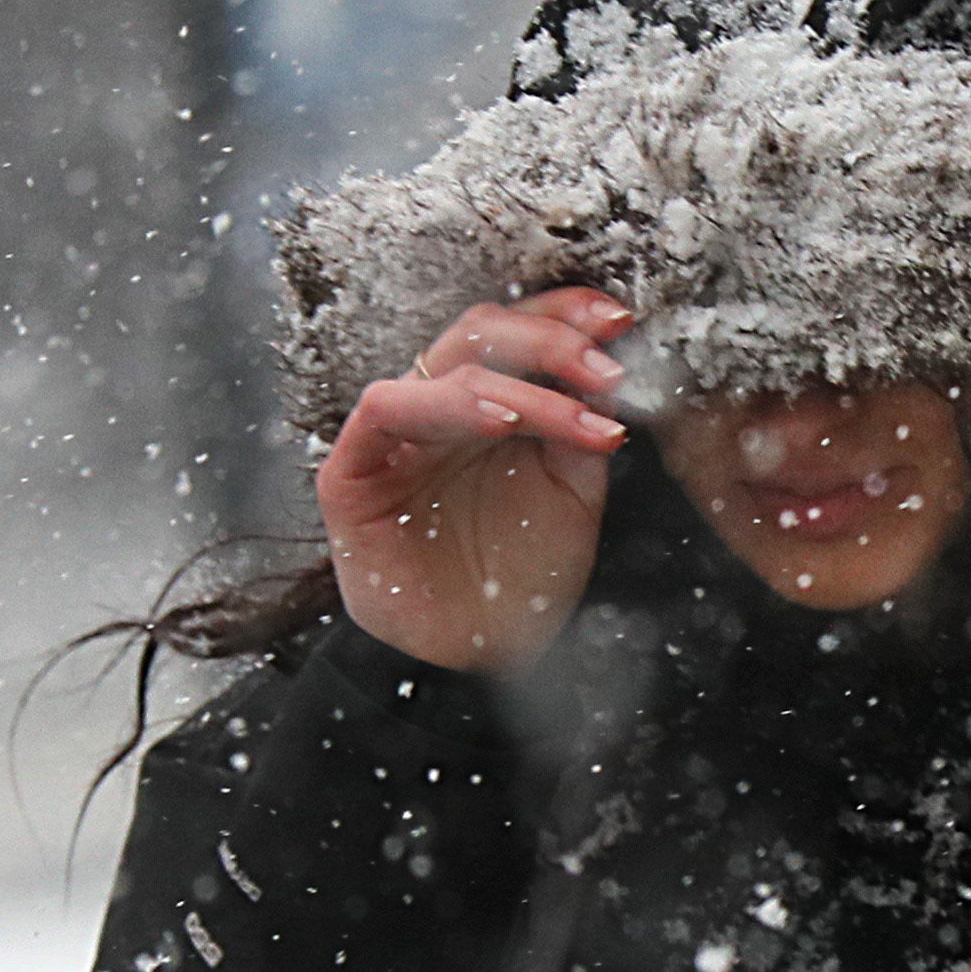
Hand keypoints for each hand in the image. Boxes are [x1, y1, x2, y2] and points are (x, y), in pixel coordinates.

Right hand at [317, 291, 633, 672]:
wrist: (478, 656)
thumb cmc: (520, 576)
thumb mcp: (572, 493)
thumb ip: (581, 429)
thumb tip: (605, 365)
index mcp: (488, 402)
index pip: (518, 332)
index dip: (564, 314)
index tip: (618, 318)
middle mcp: (439, 407)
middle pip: (483, 333)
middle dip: (552, 340)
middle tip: (606, 369)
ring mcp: (394, 434)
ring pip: (446, 366)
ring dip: (517, 378)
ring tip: (577, 406)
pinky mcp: (351, 471)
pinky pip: (387, 409)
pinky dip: (444, 404)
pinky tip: (501, 421)